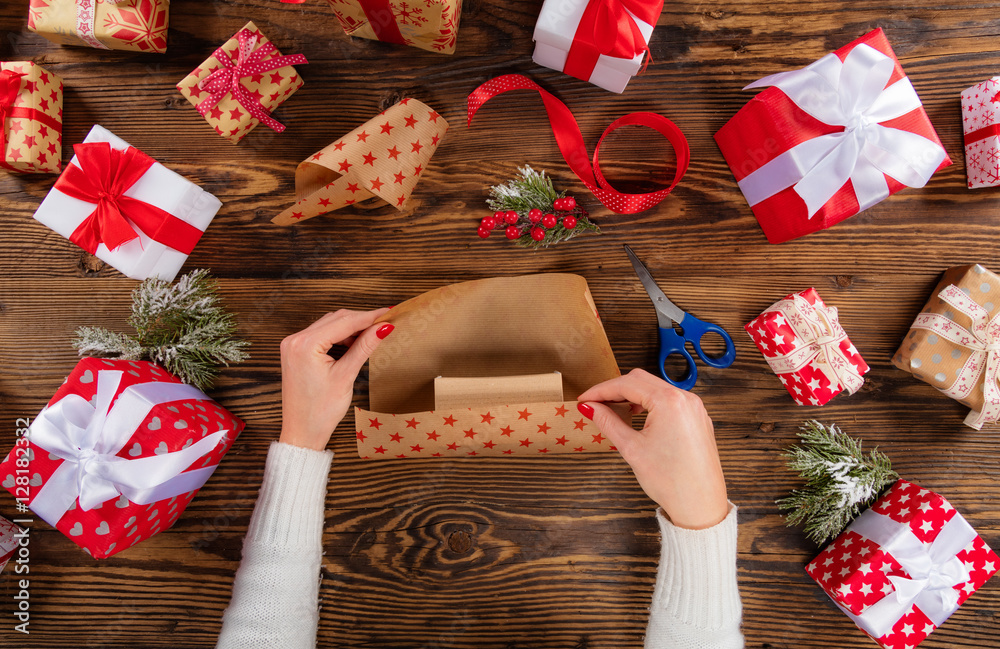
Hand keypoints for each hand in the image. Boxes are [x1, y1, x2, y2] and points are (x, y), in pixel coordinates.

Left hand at [278, 309, 392, 450]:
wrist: (302, 431)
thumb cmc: (320, 410)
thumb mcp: (346, 375)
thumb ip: (364, 347)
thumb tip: (383, 328)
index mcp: (304, 345)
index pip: (344, 322)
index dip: (369, 317)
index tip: (389, 313)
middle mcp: (295, 340)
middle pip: (336, 319)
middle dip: (361, 320)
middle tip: (385, 323)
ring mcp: (293, 345)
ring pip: (329, 325)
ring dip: (350, 328)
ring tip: (372, 335)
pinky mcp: (296, 351)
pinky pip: (321, 334)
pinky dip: (339, 336)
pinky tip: (354, 343)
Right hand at [577, 369, 728, 529]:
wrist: (700, 505)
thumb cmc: (671, 481)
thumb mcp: (631, 449)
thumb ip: (608, 422)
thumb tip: (590, 408)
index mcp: (669, 402)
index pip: (626, 384)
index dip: (600, 390)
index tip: (585, 399)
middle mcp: (685, 399)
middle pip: (641, 380)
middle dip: (615, 389)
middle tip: (595, 403)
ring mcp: (694, 408)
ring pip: (656, 388)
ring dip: (632, 395)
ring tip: (613, 409)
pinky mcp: (697, 418)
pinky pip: (669, 400)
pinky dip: (650, 403)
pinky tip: (637, 415)